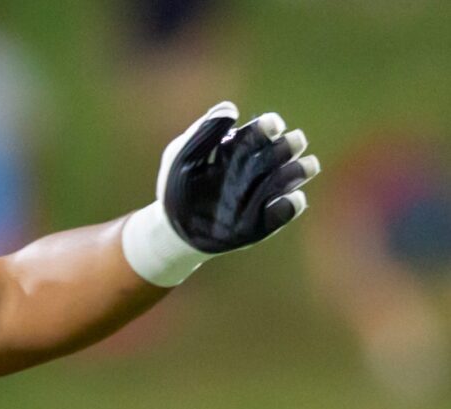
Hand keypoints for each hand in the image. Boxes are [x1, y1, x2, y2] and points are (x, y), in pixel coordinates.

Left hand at [158, 101, 319, 252]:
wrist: (170, 229)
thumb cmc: (175, 187)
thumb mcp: (182, 156)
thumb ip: (203, 131)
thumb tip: (230, 108)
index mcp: (238, 147)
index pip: (259, 131)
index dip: (269, 126)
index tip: (272, 126)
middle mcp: (254, 168)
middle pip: (279, 152)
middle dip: (289, 146)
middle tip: (295, 142)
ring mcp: (261, 194)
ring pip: (288, 178)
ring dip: (299, 171)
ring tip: (307, 166)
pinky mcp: (262, 221)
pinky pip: (283, 212)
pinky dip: (290, 206)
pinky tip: (292, 199)